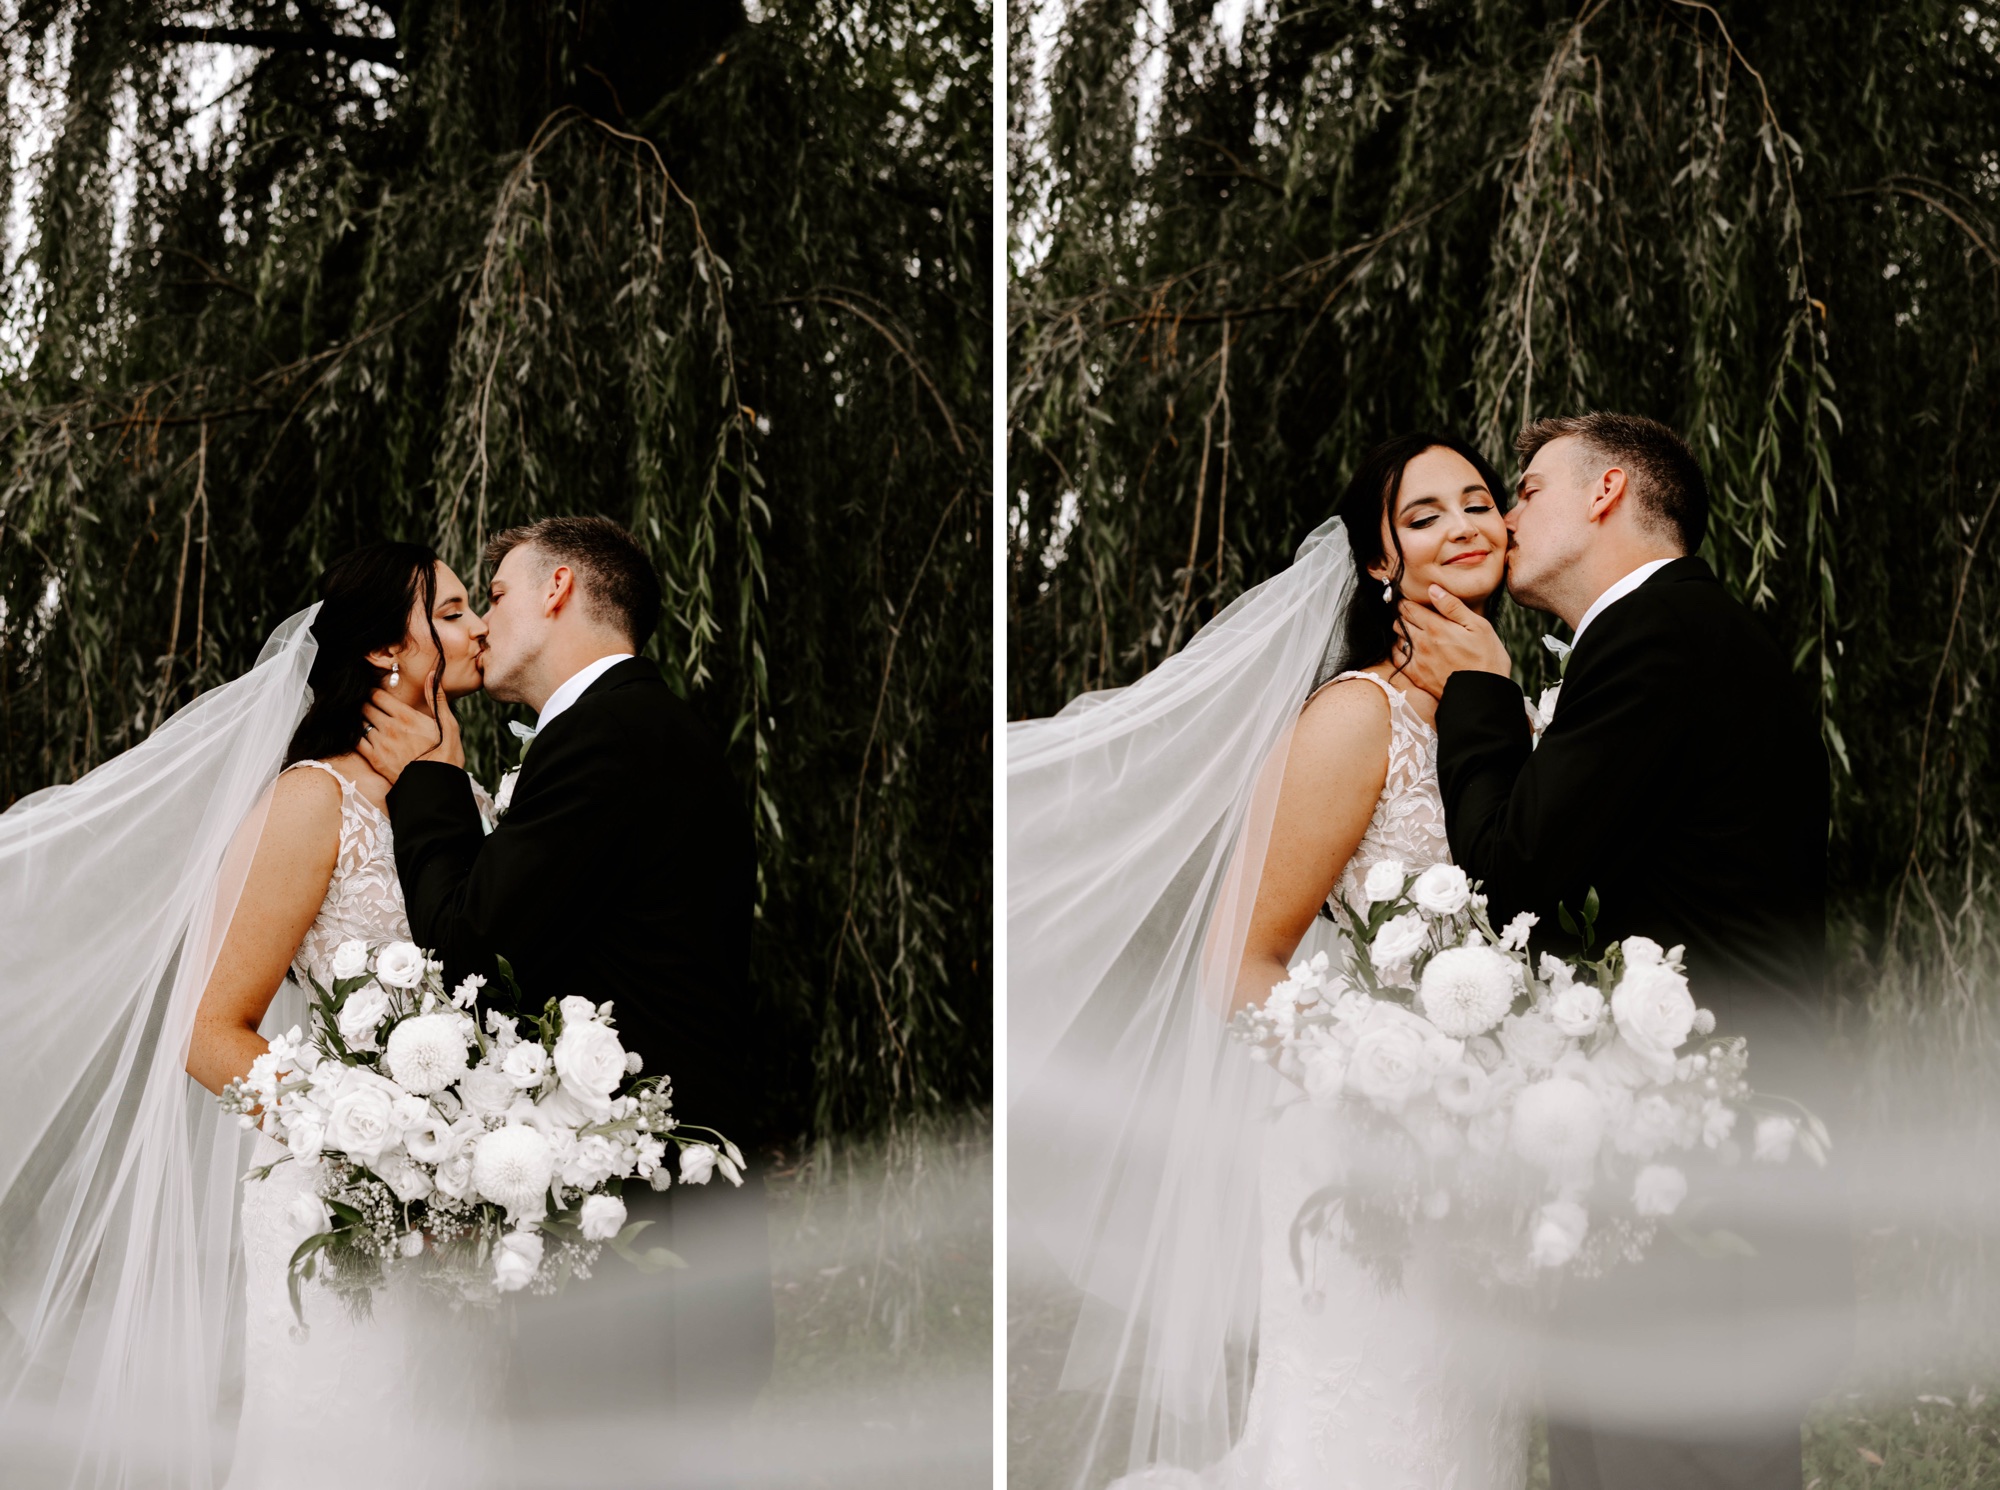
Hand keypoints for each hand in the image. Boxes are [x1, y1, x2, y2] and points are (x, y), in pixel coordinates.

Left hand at [356, 687, 463, 784]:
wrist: (436, 786)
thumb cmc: (446, 756)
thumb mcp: (449, 725)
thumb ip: (437, 699)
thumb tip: (432, 675)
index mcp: (407, 717)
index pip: (378, 696)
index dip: (375, 693)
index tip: (377, 695)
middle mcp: (390, 728)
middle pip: (366, 707)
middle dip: (366, 705)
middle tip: (370, 707)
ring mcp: (380, 744)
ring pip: (359, 723)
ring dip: (361, 721)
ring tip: (366, 722)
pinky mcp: (374, 759)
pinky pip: (356, 742)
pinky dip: (356, 736)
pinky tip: (362, 737)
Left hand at [1397, 586, 1512, 698]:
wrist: (1483, 694)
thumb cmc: (1487, 658)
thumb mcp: (1478, 626)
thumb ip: (1453, 606)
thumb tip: (1433, 589)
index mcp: (1436, 627)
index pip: (1409, 608)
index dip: (1408, 603)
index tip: (1412, 603)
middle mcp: (1422, 643)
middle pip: (1400, 622)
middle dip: (1404, 617)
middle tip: (1414, 617)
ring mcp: (1417, 661)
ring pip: (1397, 640)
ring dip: (1402, 634)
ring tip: (1414, 634)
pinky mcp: (1417, 676)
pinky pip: (1398, 659)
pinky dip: (1400, 651)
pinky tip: (1410, 650)